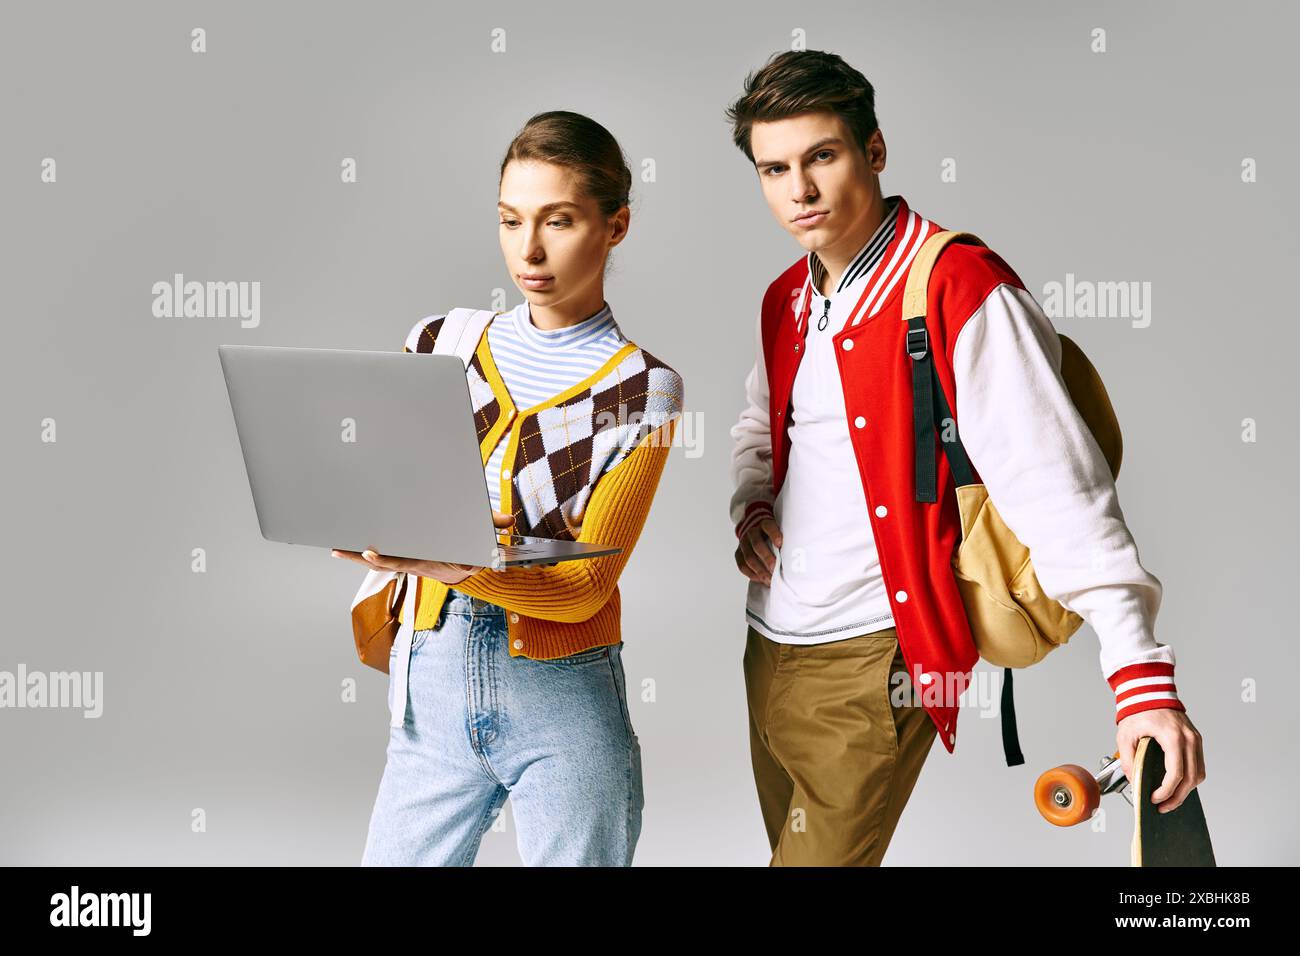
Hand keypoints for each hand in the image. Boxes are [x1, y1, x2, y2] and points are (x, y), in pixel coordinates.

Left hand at [331, 511, 515, 583]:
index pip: (404, 560)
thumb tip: (508, 520)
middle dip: (359, 556)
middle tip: (338, 548)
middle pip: (382, 562)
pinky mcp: (404, 560)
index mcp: (428, 560)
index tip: (369, 552)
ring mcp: (407, 563)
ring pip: (377, 562)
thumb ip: (491, 525)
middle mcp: (414, 564)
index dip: (385, 558)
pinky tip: (349, 548)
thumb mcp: (482, 536)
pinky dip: (364, 556)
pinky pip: (381, 560)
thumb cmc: (471, 548)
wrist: (469, 568)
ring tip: (336, 547)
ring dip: (355, 556)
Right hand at [734, 516, 781, 585]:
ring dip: (759, 570)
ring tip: (769, 580)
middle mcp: (752, 532)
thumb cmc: (772, 534)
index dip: (774, 534)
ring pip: (749, 558)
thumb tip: (795, 556)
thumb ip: (784, 539)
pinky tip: (761, 579)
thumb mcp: (778, 530)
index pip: (768, 527)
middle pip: (757, 545)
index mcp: (764, 524)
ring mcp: (743, 543)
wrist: (754, 529)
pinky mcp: (738, 553)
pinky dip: (752, 574)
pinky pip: (742, 565)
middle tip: (775, 569)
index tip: (780, 544)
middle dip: (767, 558)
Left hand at [1116, 709, 1205, 813]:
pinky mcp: (1195, 740)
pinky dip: (1189, 778)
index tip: (1154, 799)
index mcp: (1172, 736)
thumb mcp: (1125, 735)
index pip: (1175, 772)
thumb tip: (1134, 781)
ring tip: (1169, 799)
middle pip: (1191, 778)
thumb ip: (1128, 759)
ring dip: (1186, 790)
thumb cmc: (1138, 710)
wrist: (1149, 691)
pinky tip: (1176, 785)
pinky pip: (1198, 765)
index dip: (1166, 790)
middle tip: (1162, 807)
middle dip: (1177, 797)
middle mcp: (1189, 738)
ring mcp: (1195, 739)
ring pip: (1198, 774)